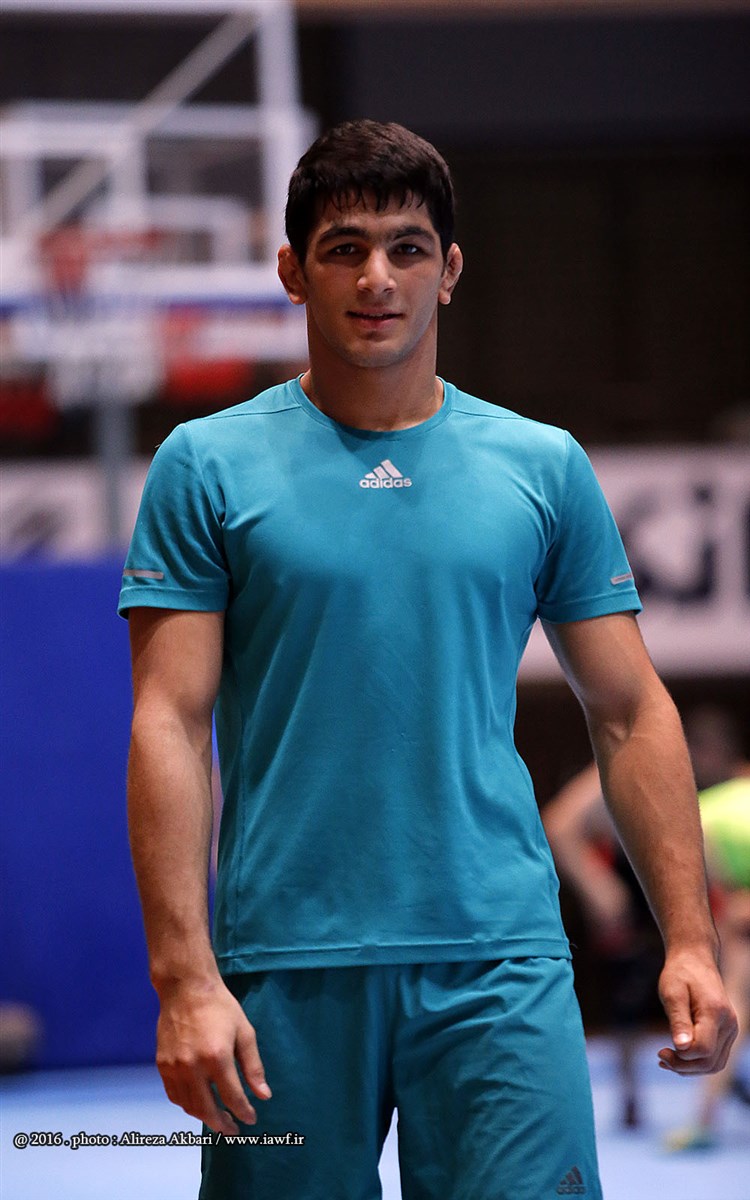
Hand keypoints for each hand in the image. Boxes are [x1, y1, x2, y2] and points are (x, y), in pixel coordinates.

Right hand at [155, 977, 271, 1133]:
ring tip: (217, 1117)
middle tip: (233, 1130)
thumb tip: (263, 1095)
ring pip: (189, 1106)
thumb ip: (253, 1067)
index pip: (232, 1097)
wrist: (185, 988)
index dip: (244, 1112)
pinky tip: (198, 1103)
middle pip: (207, 1109)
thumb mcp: (244, 1032)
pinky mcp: (162, 1064)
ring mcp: (174, 1067)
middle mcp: (193, 1066)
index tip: (251, 1119)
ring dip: (204, 1117)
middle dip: (222, 1124)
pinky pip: (174, 1095)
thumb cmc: (220, 1007)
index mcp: (217, 1057)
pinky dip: (187, 1104)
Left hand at [657, 946, 737, 1074]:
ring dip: (690, 1069)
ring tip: (666, 1060)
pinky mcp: (726, 1033)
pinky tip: (677, 1059)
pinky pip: (715, 1058)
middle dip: (684, 1067)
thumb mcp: (672, 992)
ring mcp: (730, 1029)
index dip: (681, 1057)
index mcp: (715, 1012)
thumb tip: (681, 1047)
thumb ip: (678, 1019)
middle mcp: (728, 1024)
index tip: (660, 1051)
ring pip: (714, 1064)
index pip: (703, 1049)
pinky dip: (697, 1063)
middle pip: (710, 1062)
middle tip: (660, 1057)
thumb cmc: (680, 974)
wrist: (695, 960)